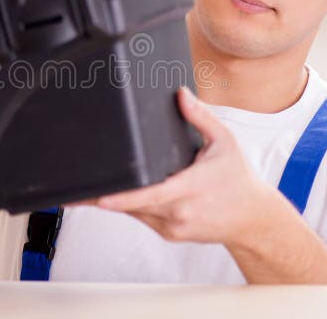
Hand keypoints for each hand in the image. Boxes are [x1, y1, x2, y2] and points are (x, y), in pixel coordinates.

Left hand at [75, 86, 272, 245]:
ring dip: (112, 201)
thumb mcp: (224, 141)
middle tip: (74, 189)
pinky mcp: (169, 233)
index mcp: (192, 188)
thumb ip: (200, 116)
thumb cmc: (237, 178)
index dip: (125, 198)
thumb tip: (181, 93)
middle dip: (104, 197)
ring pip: (134, 213)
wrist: (252, 218)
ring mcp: (174, 226)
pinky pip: (142, 218)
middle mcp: (181, 211)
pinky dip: (128, 206)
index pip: (152, 194)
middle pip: (134, 205)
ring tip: (85, 191)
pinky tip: (113, 195)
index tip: (102, 197)